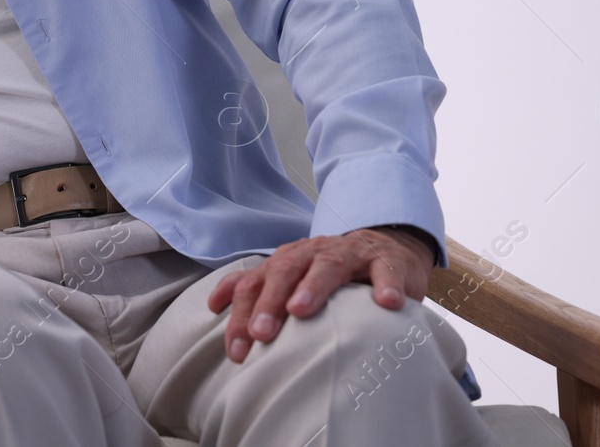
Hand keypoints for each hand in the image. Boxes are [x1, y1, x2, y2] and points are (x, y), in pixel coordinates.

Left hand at [206, 227, 434, 362]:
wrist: (384, 247)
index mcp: (287, 260)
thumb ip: (257, 288)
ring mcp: (350, 253)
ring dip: (313, 287)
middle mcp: (313, 253)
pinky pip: (386, 270)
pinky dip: (385, 285)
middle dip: (269, 301)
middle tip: (261, 332)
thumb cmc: (331, 270)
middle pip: (285, 270)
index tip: (236, 351)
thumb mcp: (290, 275)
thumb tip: (213, 305)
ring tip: (301, 310)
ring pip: (328, 266)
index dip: (242, 314)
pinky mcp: (386, 260)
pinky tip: (386, 303)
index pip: (255, 283)